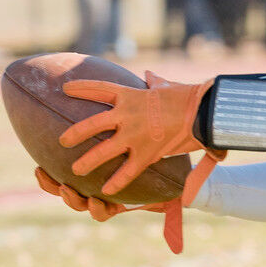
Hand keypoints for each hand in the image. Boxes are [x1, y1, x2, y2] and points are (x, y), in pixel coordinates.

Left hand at [34, 166, 192, 253]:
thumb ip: (170, 219)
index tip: (95, 200)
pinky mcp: (79, 174)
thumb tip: (177, 246)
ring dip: (56, 188)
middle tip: (69, 188)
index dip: (95, 209)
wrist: (154, 168)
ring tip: (48, 175)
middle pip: (80, 204)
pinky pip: (60, 178)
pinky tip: (39, 167)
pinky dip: (48, 178)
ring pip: (67, 192)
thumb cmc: (160, 184)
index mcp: (114, 205)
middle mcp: (98, 198)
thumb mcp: (166, 201)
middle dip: (72, 198)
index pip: (101, 213)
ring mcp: (87, 186)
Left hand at [60, 71, 211, 195]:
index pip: (99, 90)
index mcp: (131, 96)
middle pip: (92, 125)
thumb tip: (150, 75)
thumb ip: (155, 82)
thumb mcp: (167, 85)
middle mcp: (127, 116)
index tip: (65, 89)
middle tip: (63, 140)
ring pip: (103, 151)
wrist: (203, 111)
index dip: (81, 88)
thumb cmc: (188, 95)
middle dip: (75, 134)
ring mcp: (135, 136)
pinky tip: (106, 191)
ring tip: (75, 170)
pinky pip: (127, 171)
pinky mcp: (147, 153)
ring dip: (88, 161)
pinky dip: (117, 182)